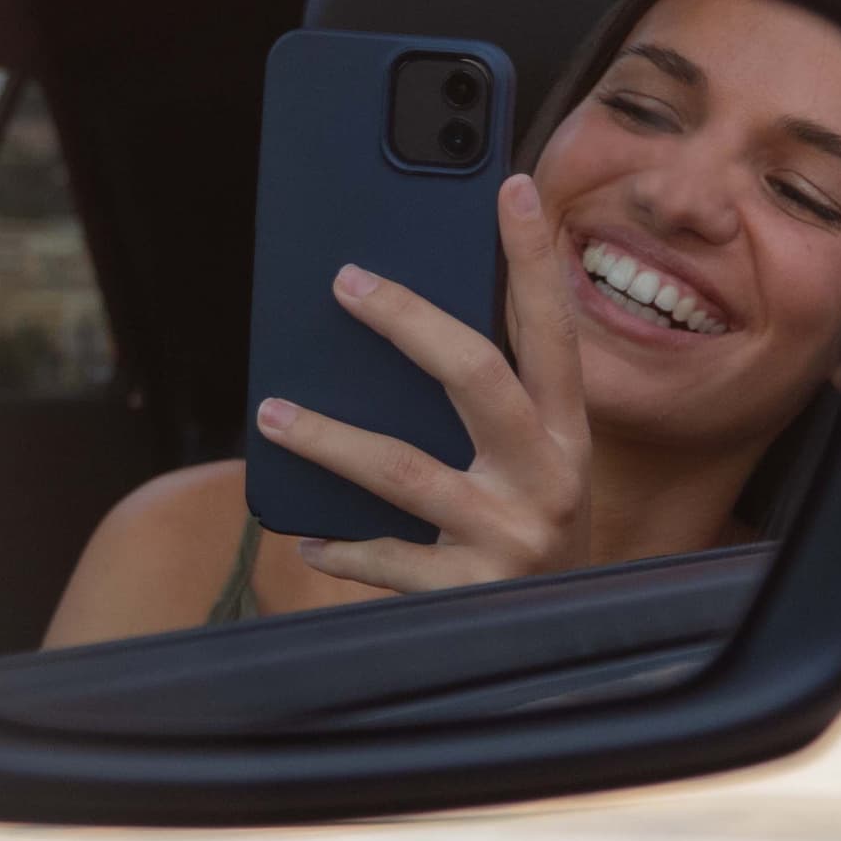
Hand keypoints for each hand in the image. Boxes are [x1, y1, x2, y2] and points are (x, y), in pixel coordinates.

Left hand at [255, 171, 592, 593]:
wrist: (568, 654)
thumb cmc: (532, 536)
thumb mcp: (535, 467)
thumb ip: (492, 408)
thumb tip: (400, 323)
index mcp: (569, 434)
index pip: (552, 329)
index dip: (534, 258)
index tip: (512, 187)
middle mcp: (549, 477)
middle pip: (477, 376)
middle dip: (407, 320)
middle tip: (345, 282)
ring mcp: (511, 536)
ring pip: (403, 469)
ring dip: (329, 436)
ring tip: (272, 413)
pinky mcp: (471, 592)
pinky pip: (386, 559)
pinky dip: (340, 545)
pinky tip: (304, 531)